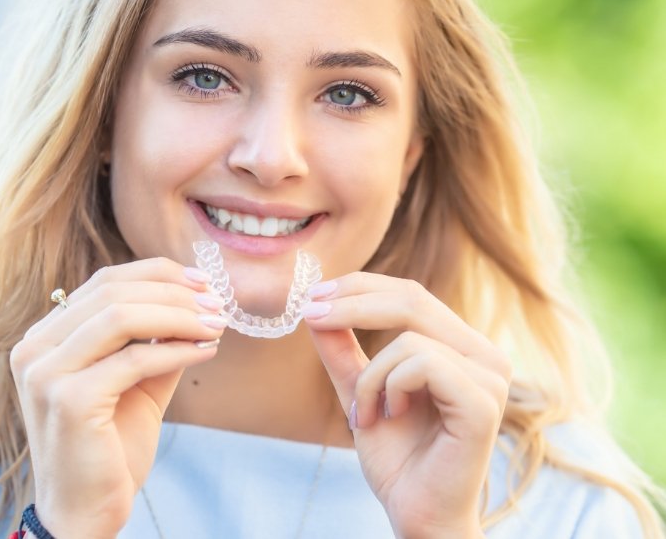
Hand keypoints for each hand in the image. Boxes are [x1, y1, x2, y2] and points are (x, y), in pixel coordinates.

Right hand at [10, 258, 226, 538]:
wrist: (88, 509)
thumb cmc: (113, 442)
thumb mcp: (139, 377)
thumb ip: (159, 337)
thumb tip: (200, 300)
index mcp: (47, 336)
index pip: (106, 281)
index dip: (159, 273)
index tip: (203, 281)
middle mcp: (36, 347)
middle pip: (114, 292)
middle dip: (176, 293)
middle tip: (218, 304)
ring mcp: (46, 373)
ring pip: (123, 316)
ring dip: (180, 316)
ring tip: (217, 324)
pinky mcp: (69, 400)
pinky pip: (136, 358)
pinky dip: (178, 349)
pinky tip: (207, 351)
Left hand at [304, 273, 509, 538]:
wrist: (417, 515)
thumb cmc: (397, 457)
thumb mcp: (359, 390)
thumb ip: (342, 350)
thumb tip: (315, 305)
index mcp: (461, 346)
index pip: (410, 294)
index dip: (361, 286)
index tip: (314, 294)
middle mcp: (483, 354)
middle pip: (412, 298)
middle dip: (352, 303)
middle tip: (311, 314)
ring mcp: (490, 376)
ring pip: (409, 337)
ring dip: (370, 376)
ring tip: (365, 414)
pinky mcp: (483, 402)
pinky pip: (421, 363)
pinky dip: (389, 387)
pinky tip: (390, 416)